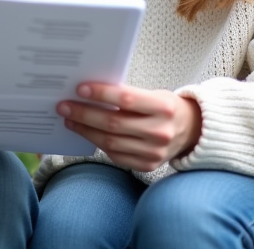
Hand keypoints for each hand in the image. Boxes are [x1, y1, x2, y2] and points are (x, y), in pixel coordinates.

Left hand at [58, 83, 201, 171]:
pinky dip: (98, 143)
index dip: (101, 94)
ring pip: (110, 142)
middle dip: (84, 114)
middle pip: (114, 123)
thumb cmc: (164, 107)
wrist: (189, 131)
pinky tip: (86, 134)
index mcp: (163, 107)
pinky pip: (115, 155)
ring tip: (70, 120)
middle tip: (64, 106)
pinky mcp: (147, 165)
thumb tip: (88, 93)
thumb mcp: (153, 95)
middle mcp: (160, 131)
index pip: (127, 99)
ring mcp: (154, 152)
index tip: (80, 89)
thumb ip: (127, 95)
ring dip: (85, 130)